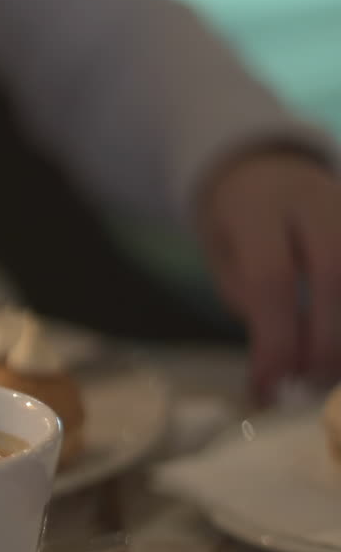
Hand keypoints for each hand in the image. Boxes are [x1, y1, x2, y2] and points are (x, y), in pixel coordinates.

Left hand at [198, 148, 340, 401]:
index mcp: (258, 208)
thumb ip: (245, 294)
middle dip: (323, 341)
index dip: (274, 339)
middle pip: (333, 276)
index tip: (268, 385)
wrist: (268, 167)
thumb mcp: (222, 253)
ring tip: (328, 376)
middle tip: (307, 385)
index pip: (271, 279)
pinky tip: (338, 355)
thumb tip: (277, 359)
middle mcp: (316, 200)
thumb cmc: (240, 222)